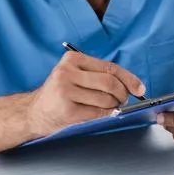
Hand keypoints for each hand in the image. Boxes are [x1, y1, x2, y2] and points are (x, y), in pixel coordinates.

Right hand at [27, 52, 145, 135]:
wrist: (34, 112)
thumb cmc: (60, 94)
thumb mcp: (74, 76)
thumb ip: (98, 75)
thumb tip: (131, 85)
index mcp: (72, 59)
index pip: (109, 67)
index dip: (129, 79)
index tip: (139, 88)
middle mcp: (67, 73)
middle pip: (110, 83)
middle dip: (123, 94)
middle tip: (123, 100)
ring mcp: (65, 91)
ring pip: (105, 99)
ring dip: (113, 106)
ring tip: (108, 107)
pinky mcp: (67, 110)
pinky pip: (97, 113)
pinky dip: (105, 114)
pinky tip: (100, 113)